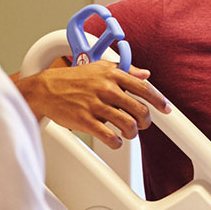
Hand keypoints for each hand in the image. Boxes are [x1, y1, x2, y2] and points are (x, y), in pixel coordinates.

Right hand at [15, 59, 170, 148]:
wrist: (44, 89)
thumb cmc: (71, 79)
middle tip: (141, 125)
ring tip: (127, 134)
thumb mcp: (99, 67)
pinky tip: (114, 141)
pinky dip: (116, 143)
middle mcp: (106, 89)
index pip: (144, 88)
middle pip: (139, 110)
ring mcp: (95, 105)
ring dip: (131, 134)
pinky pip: (110, 137)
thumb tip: (146, 75)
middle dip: (145, 121)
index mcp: (111, 75)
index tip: (166, 109)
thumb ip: (125, 70)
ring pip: (128, 125)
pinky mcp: (85, 121)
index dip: (159, 101)